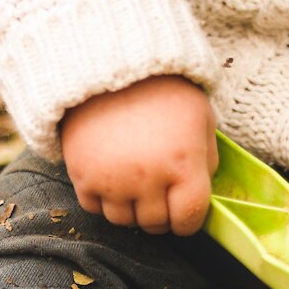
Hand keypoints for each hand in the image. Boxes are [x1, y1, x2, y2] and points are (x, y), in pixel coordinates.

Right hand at [60, 75, 217, 235]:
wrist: (108, 64)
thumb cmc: (161, 90)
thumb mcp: (201, 117)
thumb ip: (207, 159)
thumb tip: (201, 192)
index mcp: (183, 164)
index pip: (189, 219)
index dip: (189, 221)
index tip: (184, 213)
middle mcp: (148, 178)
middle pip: (155, 224)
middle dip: (161, 215)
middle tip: (159, 195)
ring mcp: (112, 180)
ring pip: (123, 221)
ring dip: (131, 209)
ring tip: (134, 183)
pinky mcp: (82, 176)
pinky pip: (94, 208)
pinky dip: (103, 199)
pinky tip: (111, 176)